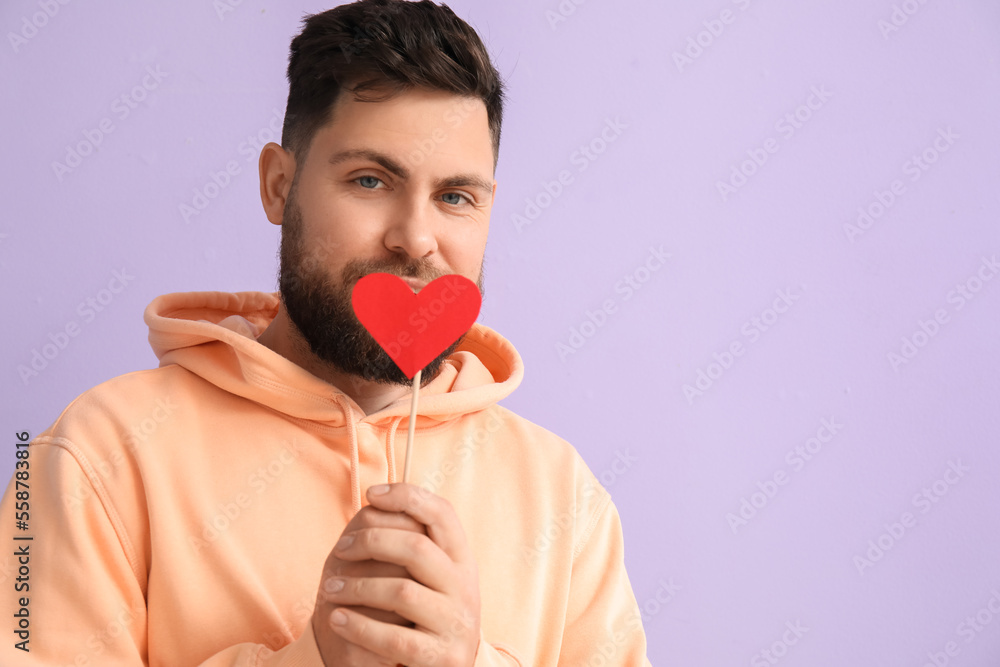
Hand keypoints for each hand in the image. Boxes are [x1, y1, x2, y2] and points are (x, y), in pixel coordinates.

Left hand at [312, 483, 481, 666]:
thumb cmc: (428, 611)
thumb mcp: (434, 574)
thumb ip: (414, 542)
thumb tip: (375, 501)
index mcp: (462, 559)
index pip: (443, 514)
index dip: (408, 496)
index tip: (372, 494)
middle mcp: (464, 587)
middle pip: (417, 548)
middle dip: (372, 542)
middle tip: (340, 550)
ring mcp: (455, 623)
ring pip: (402, 592)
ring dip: (357, 587)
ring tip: (329, 589)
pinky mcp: (441, 657)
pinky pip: (394, 639)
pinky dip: (360, 627)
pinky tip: (337, 619)